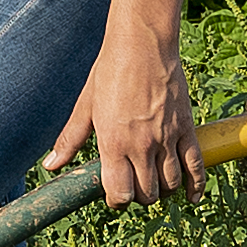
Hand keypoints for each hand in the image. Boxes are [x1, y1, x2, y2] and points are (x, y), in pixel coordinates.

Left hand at [42, 32, 198, 203]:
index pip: (120, 192)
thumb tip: (50, 166)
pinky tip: (191, 196)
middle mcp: (141, 146)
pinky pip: (196, 166)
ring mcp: (167, 138)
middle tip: (134, 186)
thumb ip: (69, 140)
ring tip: (155, 185)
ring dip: (163, 191)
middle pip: (147, 193)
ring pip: (170, 184)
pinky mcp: (186, 128)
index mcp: (113, 143)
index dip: (117, 200)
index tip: (115, 195)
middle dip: (139, 196)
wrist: (142, 45)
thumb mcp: (85, 106)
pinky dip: (196, 185)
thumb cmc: (110, 72)